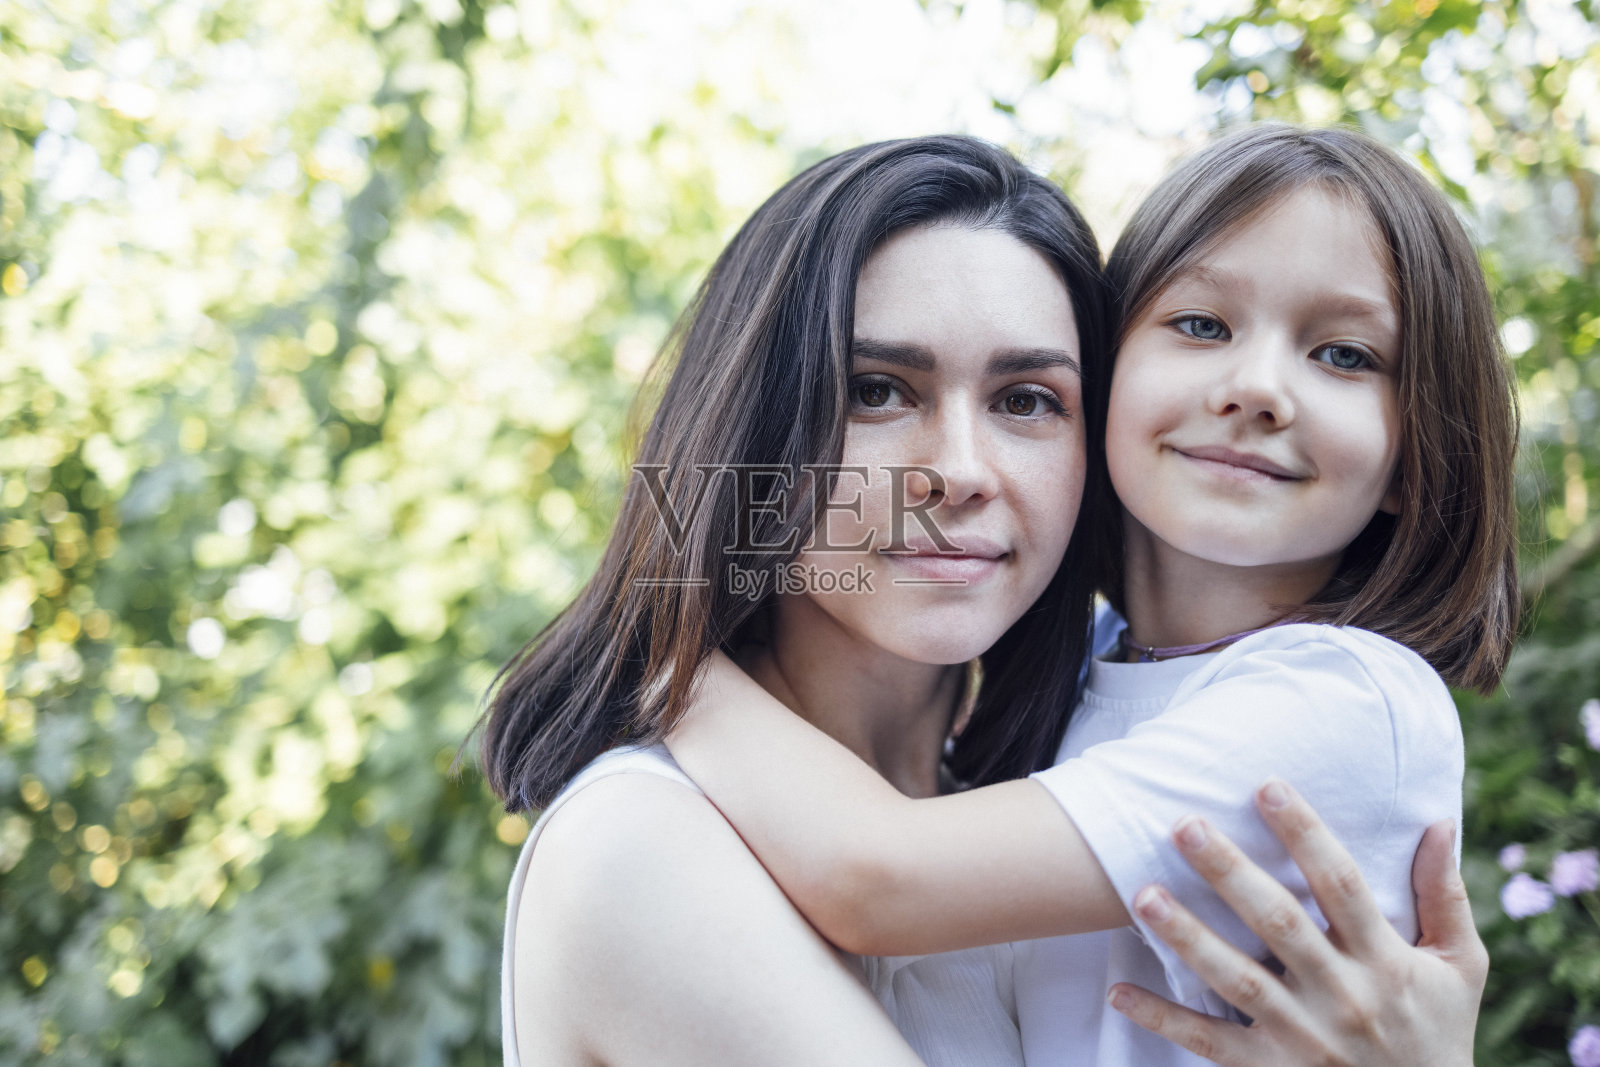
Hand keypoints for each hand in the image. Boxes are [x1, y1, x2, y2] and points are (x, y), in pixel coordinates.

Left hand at [1108, 779, 1485, 1066]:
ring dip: (1187, 936)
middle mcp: (1341, 994)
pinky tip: (1119, 991)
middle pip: (1278, 923)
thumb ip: (1443, 895)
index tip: (1266, 787)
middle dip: (1230, 873)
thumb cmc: (1438, 1030)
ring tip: (1142, 894)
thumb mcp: (1459, 967)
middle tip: (1185, 825)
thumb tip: (1438, 822)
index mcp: (1385, 960)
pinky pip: (1209, 1043)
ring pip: (1236, 980)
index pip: (1342, 884)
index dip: (1305, 834)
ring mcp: (1302, 1035)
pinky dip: (1163, 1018)